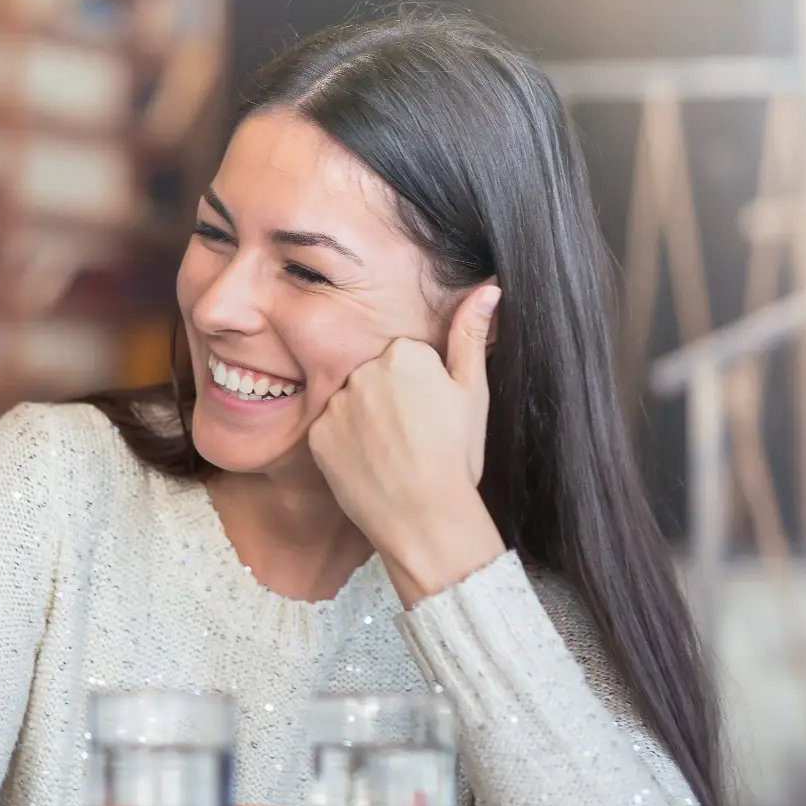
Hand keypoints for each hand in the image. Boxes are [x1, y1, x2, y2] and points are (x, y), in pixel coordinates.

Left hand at [307, 284, 506, 605]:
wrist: (425, 518)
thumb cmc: (456, 457)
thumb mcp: (473, 393)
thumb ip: (471, 335)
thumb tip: (488, 287)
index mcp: (405, 354)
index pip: (406, 357)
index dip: (421, 387)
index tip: (431, 414)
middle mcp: (364, 371)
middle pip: (374, 376)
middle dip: (389, 399)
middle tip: (413, 436)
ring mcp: (336, 403)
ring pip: (351, 402)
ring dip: (364, 420)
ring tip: (392, 452)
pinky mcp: (316, 435)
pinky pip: (329, 430)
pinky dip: (344, 445)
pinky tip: (368, 464)